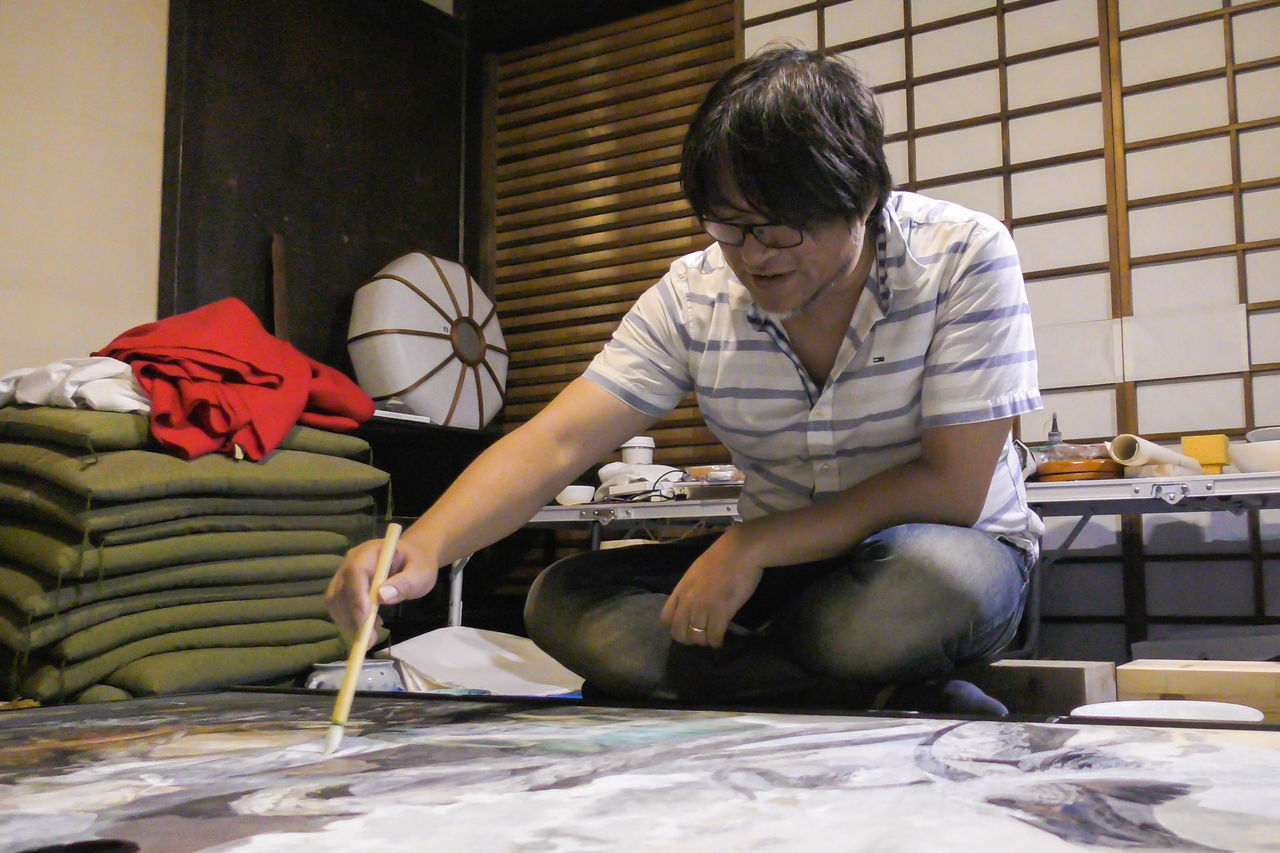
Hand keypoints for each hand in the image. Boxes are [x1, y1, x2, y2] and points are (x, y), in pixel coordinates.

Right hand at [325, 535, 438, 645]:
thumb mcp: (420, 573)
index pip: (355, 571)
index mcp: (370, 551)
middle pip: (341, 589)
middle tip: (370, 639)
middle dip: (352, 617)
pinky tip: (368, 626)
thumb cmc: (417, 564)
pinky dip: (349, 621)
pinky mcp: (344, 588)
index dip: (356, 595)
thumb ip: (405, 583)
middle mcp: (351, 561)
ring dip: (348, 622)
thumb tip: (382, 596)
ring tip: (371, 635)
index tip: (365, 619)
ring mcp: (345, 575)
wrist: (412, 559)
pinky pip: (338, 607)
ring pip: (335, 601)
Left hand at [660, 531, 762, 648]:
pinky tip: (720, 640)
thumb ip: (691, 588)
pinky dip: (717, 642)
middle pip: (679, 632)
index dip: (675, 626)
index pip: (666, 618)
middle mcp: (688, 600)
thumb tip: (693, 602)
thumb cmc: (722, 557)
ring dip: (704, 642)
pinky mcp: (721, 612)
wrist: (741, 550)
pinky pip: (714, 636)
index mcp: (681, 589)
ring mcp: (704, 607)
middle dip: (689, 639)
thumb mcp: (696, 571)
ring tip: (712, 638)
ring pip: (696, 637)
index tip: (687, 626)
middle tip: (700, 637)